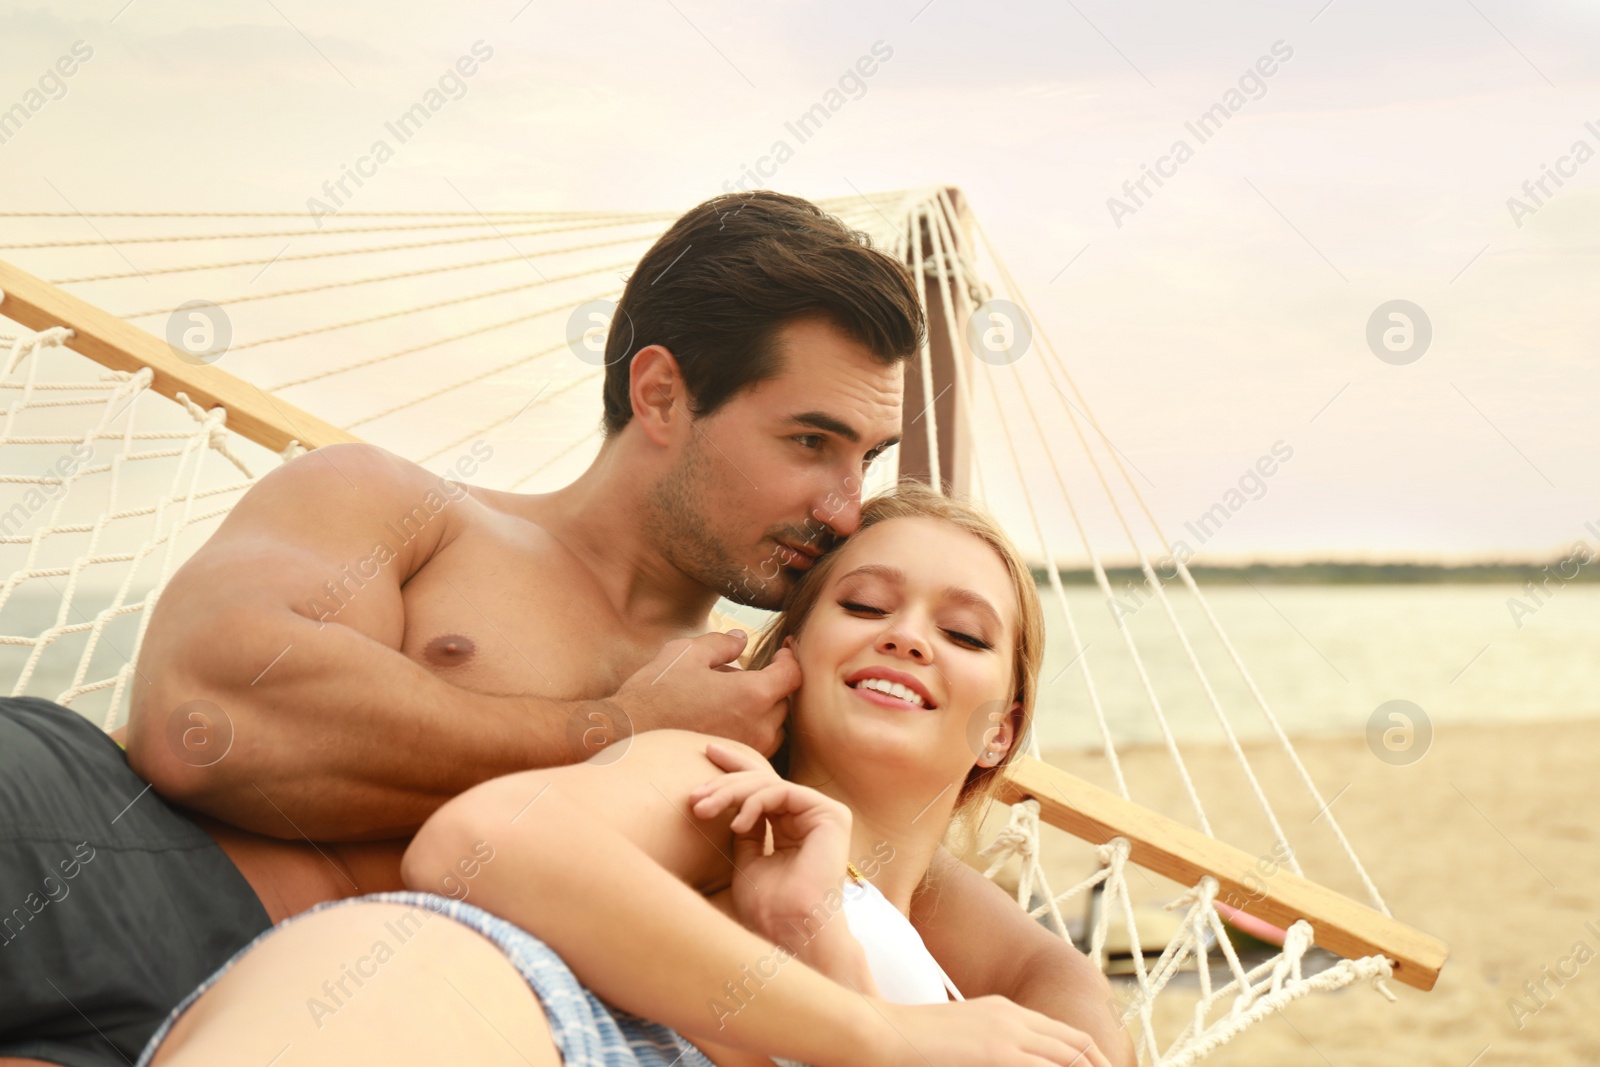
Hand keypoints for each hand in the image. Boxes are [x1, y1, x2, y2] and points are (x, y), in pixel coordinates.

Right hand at [609, 631, 797, 755]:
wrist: (626, 737)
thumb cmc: (655, 694)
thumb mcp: (686, 654)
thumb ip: (722, 643)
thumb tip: (742, 639)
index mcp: (753, 695)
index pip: (793, 674)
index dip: (790, 658)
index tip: (782, 651)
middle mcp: (759, 727)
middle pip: (785, 700)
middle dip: (772, 683)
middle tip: (748, 671)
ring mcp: (749, 750)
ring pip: (774, 725)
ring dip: (763, 708)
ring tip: (732, 697)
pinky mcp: (735, 765)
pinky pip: (758, 744)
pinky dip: (751, 729)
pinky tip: (724, 720)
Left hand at [689, 743, 856, 955]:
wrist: (790, 932)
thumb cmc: (769, 908)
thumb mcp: (746, 860)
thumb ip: (744, 829)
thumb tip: (727, 803)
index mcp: (795, 827)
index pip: (764, 788)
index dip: (735, 768)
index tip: (705, 753)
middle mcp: (812, 817)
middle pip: (764, 781)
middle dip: (724, 783)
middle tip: (694, 796)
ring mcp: (823, 814)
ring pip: (769, 784)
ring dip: (730, 792)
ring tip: (704, 809)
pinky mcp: (831, 815)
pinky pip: (782, 792)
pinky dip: (754, 803)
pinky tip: (737, 823)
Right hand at [870, 997, 1116, 1066]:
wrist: (880, 1031)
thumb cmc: (908, 1041)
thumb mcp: (957, 1037)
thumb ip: (983, 1046)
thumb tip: (988, 1056)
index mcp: (1005, 1010)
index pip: (1064, 1036)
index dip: (1089, 1058)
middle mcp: (1014, 1018)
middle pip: (1079, 1045)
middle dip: (1101, 1066)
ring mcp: (1009, 1034)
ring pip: (1072, 1057)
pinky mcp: (1000, 1053)